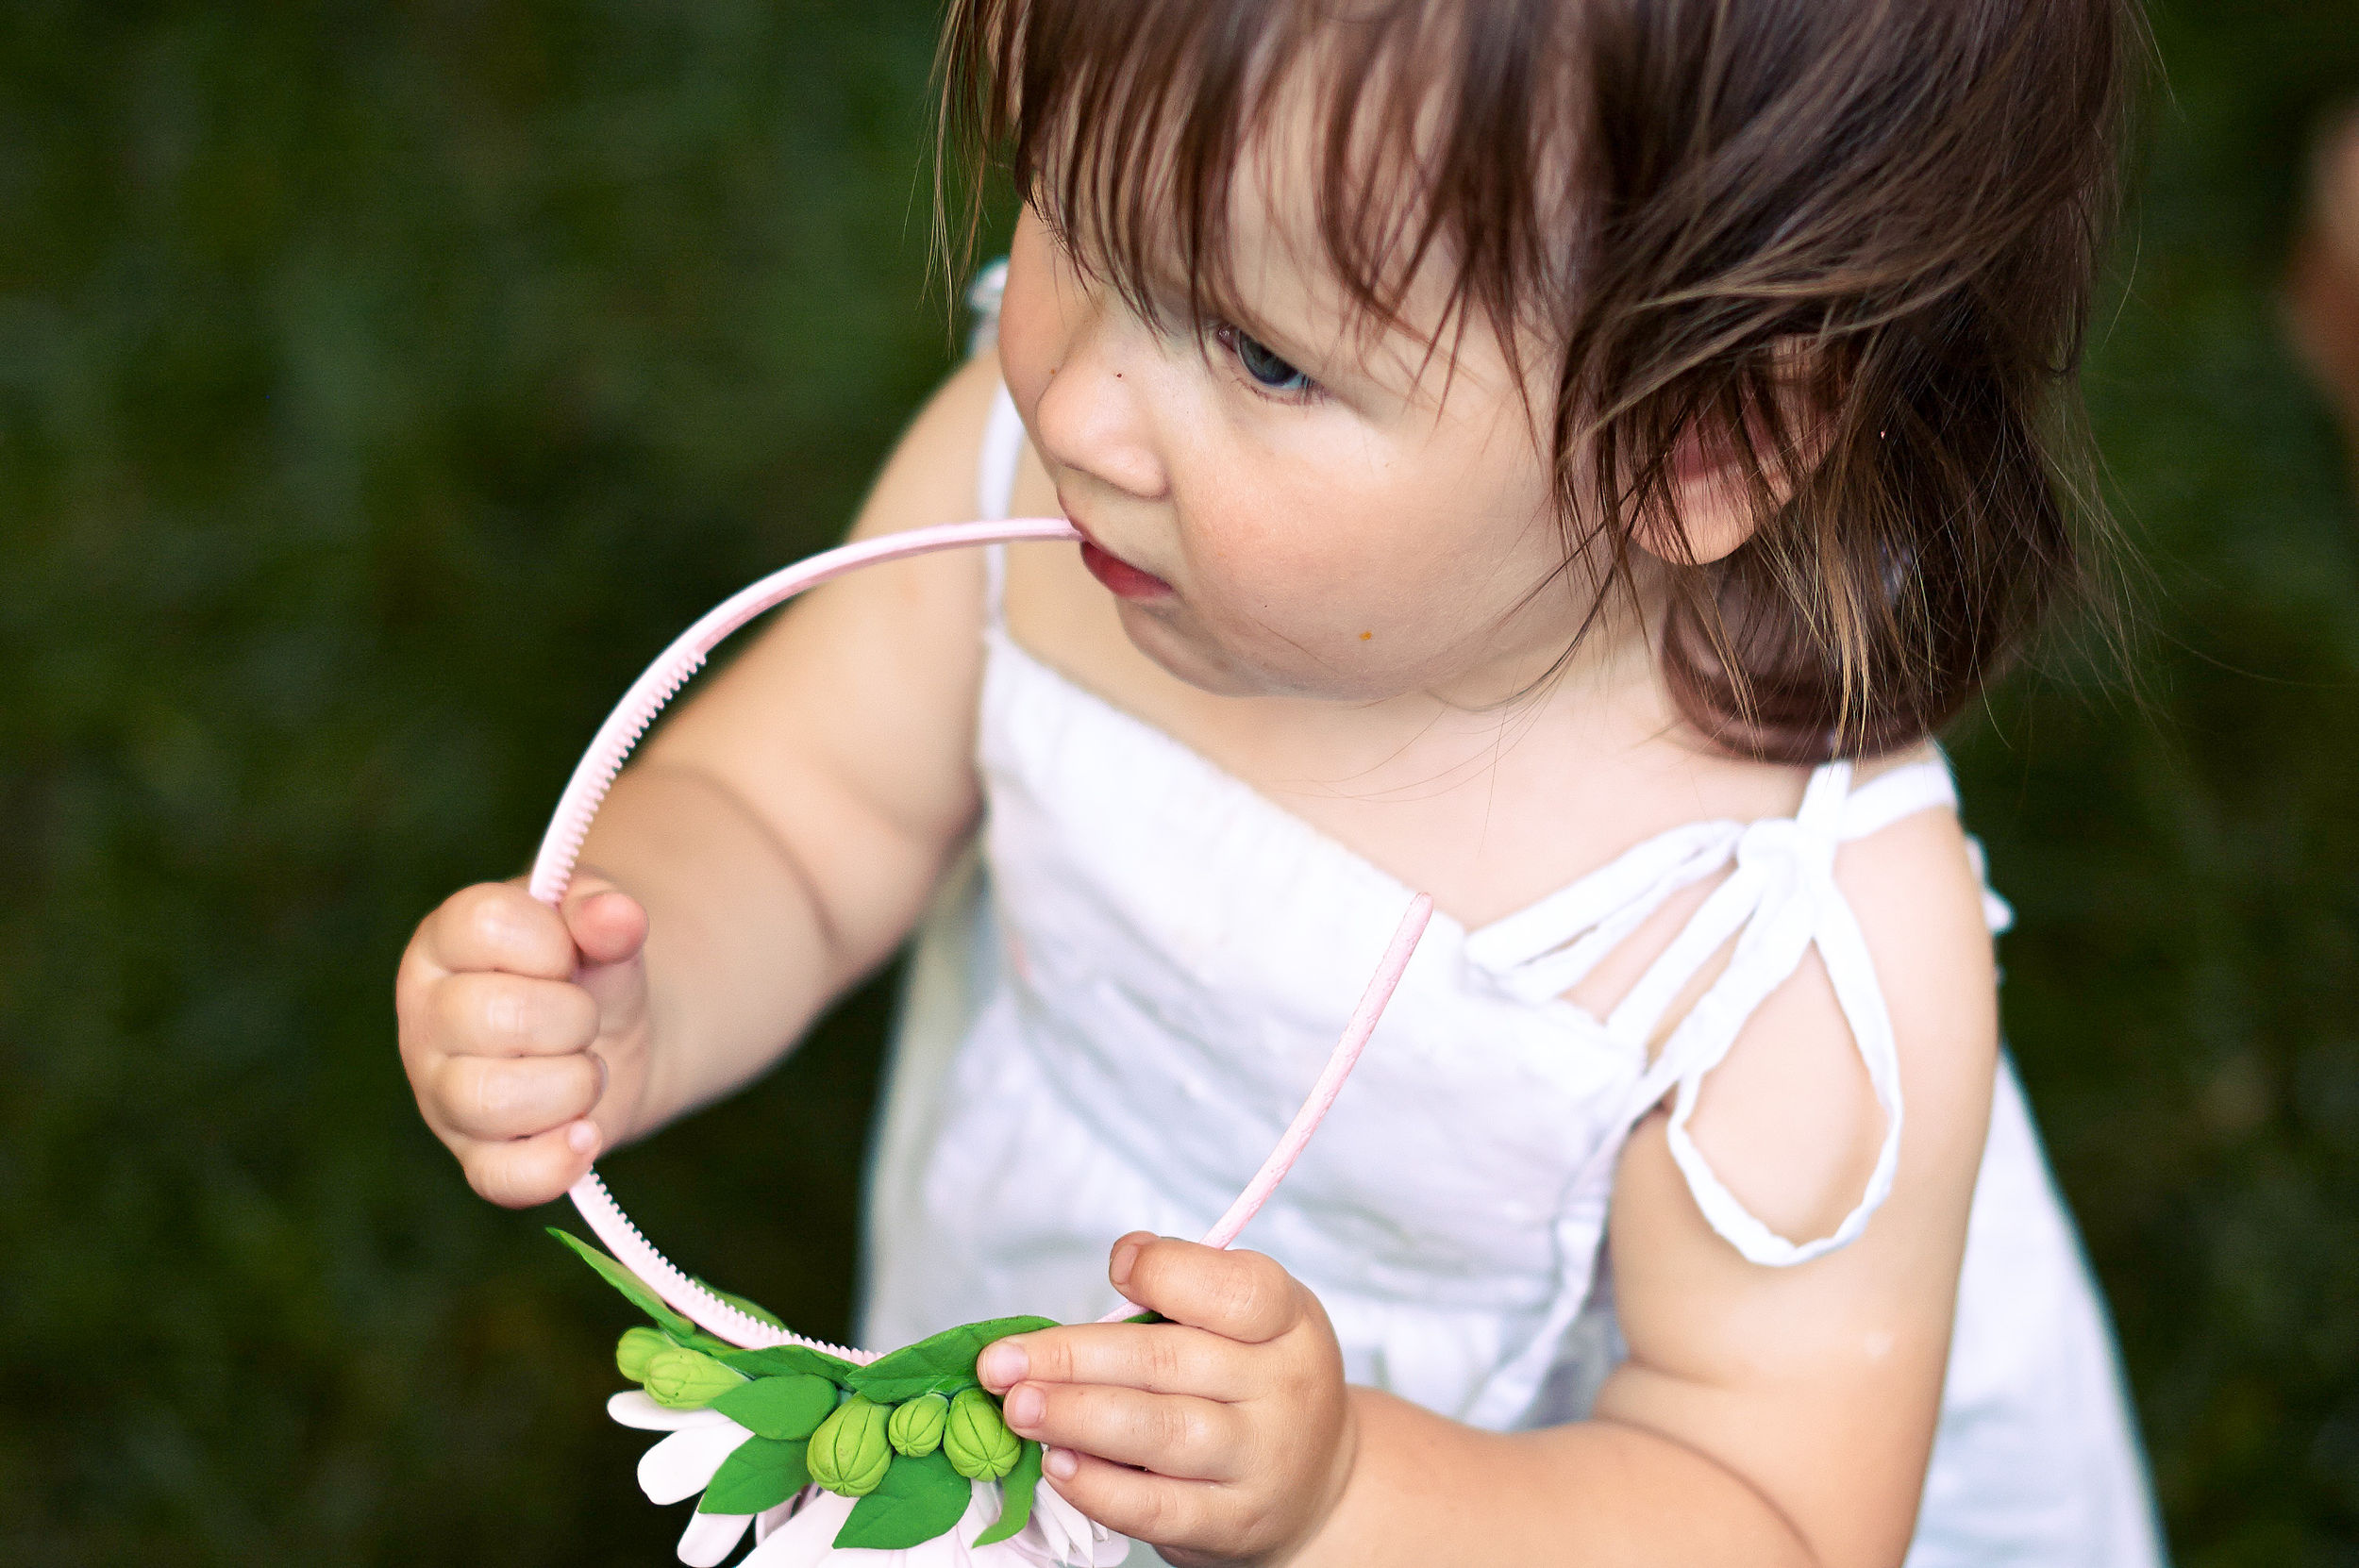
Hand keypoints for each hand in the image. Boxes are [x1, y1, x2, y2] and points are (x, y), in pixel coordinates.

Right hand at [394, 876, 652, 1206]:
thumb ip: (605, 912)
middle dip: (572, 1017)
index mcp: (445, 943)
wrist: (612, 1034)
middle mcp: (428, 1017)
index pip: (483, 925)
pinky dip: (556, 1162)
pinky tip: (588, 1134)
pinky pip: (501, 1177)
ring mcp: (442, 1093)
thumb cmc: (588, 967)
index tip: (568, 954)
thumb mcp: (599, 926)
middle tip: (586, 1018)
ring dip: (573, 1083)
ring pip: (491, 1100)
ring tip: (588, 1067)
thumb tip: (617, 916)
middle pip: (493, 1017)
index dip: (550, 941)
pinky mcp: (475, 1156)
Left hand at [976, 1233, 1356, 1567]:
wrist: (1315, 1486)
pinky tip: (1057, 1466)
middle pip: (1169, 1362)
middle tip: (1001, 1362)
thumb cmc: (1253, 1382)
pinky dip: (1100, 1488)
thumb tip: (1124, 1259)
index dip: (1169, 1271)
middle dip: (1072, 1357)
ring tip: (1016, 1408)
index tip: (1115, 1268)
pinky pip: (1158, 1508)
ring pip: (1160, 1433)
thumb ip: (1186, 1289)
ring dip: (1075, 1418)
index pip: (1235, 1290)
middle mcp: (1284, 1389)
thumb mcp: (1245, 1320)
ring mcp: (1261, 1461)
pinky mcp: (1233, 1523)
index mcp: (1287, 1321)